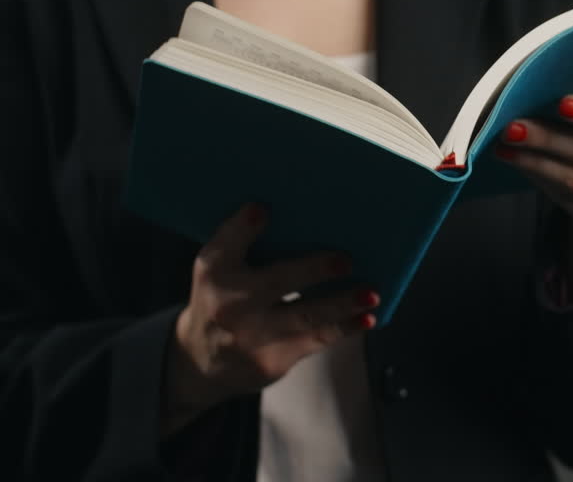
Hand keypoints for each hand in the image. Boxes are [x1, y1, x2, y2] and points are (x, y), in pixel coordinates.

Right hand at [162, 203, 378, 434]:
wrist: (202, 362)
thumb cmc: (223, 299)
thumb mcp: (218, 270)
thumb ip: (245, 245)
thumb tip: (298, 217)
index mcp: (214, 272)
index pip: (225, 245)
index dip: (243, 228)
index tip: (262, 210)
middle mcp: (230, 304)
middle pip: (277, 281)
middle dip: (313, 270)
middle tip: (345, 260)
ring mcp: (253, 336)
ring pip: (306, 316)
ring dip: (342, 304)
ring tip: (370, 294)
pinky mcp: (273, 361)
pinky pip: (317, 340)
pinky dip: (346, 328)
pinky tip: (367, 318)